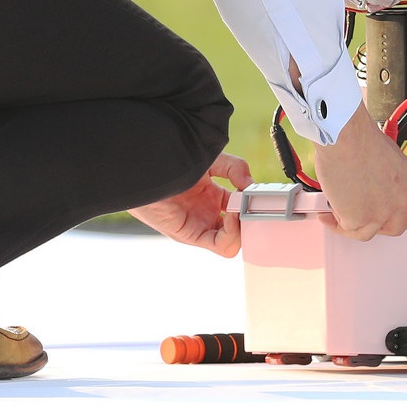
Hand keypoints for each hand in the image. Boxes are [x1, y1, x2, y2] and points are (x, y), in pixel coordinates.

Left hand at [128, 152, 250, 256]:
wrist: (145, 167)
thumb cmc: (172, 163)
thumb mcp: (211, 161)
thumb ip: (235, 168)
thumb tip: (251, 185)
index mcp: (214, 198)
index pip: (242, 209)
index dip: (253, 203)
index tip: (260, 192)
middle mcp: (208, 214)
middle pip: (240, 229)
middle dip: (253, 220)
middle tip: (259, 205)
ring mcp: (201, 226)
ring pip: (234, 242)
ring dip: (245, 228)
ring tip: (244, 209)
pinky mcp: (192, 235)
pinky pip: (221, 246)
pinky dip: (234, 234)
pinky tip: (233, 214)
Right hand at [311, 108, 406, 240]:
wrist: (346, 136)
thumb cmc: (361, 137)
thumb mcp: (389, 157)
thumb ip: (390, 179)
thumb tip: (377, 188)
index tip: (394, 217)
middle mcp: (401, 199)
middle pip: (396, 228)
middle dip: (377, 225)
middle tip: (361, 214)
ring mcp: (381, 212)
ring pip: (368, 233)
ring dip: (352, 225)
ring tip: (337, 211)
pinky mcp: (359, 218)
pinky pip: (347, 228)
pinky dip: (335, 222)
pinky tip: (328, 211)